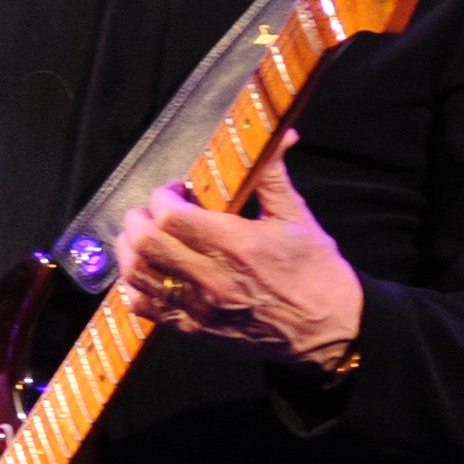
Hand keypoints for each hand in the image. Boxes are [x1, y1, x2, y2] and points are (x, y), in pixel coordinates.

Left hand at [119, 132, 363, 370]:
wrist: (331, 330)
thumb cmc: (317, 271)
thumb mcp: (298, 217)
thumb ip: (273, 174)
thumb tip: (279, 133)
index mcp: (236, 244)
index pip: (170, 215)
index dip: (163, 196)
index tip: (178, 191)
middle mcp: (212, 278)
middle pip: (145, 243)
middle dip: (141, 218)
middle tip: (157, 212)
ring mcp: (200, 308)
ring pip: (137, 276)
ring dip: (132, 250)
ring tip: (149, 238)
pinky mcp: (196, 330)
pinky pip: (146, 309)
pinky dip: (137, 287)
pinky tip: (152, 272)